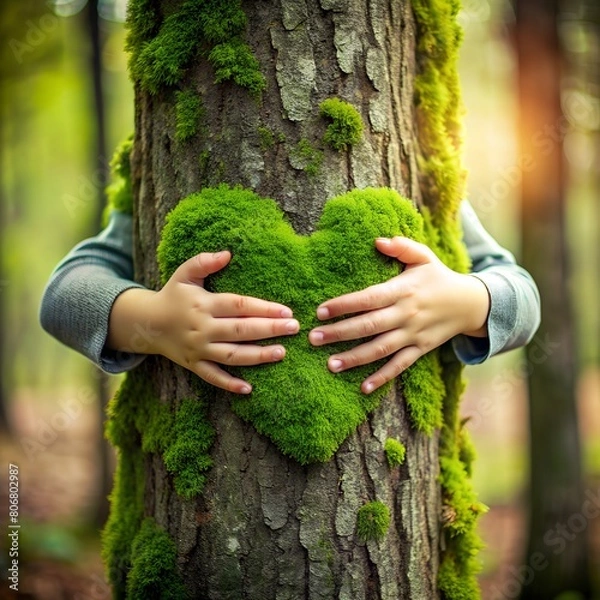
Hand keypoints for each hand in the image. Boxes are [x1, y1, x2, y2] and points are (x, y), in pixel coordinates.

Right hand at [107, 251, 298, 393]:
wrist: (146, 323)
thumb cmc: (173, 295)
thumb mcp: (184, 274)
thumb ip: (204, 262)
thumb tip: (227, 253)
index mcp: (203, 304)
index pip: (239, 306)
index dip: (264, 308)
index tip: (286, 310)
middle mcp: (202, 328)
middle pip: (241, 330)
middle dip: (269, 330)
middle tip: (294, 328)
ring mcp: (198, 349)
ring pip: (232, 356)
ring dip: (258, 356)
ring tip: (282, 352)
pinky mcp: (194, 365)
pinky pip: (213, 377)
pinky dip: (229, 384)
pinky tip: (249, 388)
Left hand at [308, 237, 489, 393]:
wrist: (471, 304)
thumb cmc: (439, 277)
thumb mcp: (424, 257)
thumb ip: (402, 247)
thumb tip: (378, 241)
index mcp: (403, 290)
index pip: (369, 298)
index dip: (344, 305)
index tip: (321, 311)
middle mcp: (406, 314)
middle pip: (369, 326)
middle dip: (339, 333)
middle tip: (313, 338)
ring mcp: (413, 335)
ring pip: (380, 349)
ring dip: (354, 358)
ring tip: (330, 364)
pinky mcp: (420, 350)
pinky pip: (399, 366)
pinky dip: (382, 378)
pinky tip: (363, 388)